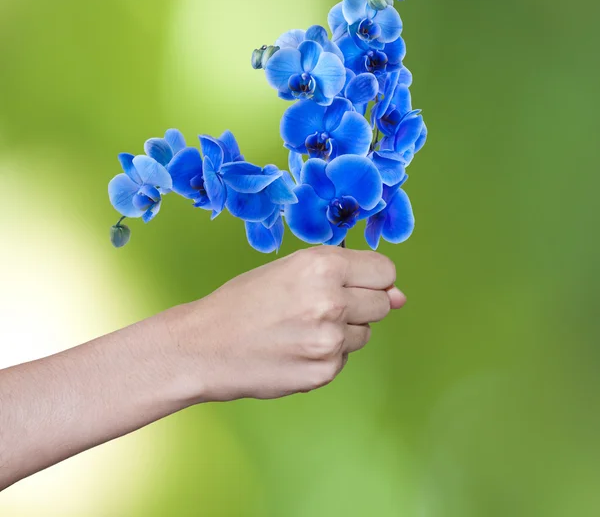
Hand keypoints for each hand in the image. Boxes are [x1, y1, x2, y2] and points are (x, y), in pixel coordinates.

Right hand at [166, 246, 405, 401]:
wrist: (204, 345)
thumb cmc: (242, 301)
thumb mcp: (291, 270)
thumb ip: (348, 276)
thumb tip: (400, 296)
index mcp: (322, 265)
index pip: (386, 271)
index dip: (371, 278)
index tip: (355, 283)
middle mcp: (332, 301)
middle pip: (383, 303)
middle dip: (361, 303)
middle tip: (321, 306)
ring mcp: (330, 340)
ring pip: (365, 332)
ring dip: (344, 330)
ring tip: (303, 328)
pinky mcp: (324, 372)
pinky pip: (345, 358)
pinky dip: (327, 354)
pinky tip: (296, 348)